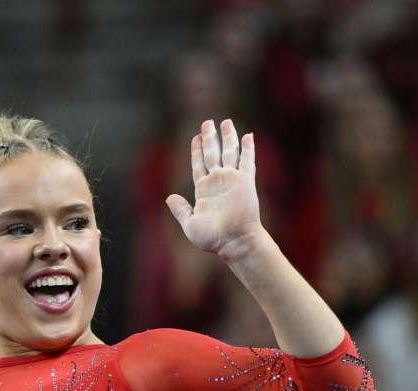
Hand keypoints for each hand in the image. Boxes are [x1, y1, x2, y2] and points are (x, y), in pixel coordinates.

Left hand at [165, 118, 264, 260]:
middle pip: (212, 153)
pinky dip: (248, 148)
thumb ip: (180, 209)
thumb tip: (170, 197)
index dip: (197, 150)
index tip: (196, 137)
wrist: (233, 242)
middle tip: (207, 122)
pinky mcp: (246, 182)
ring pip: (229, 152)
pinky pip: (247, 161)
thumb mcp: (190, 223)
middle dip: (210, 137)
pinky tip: (248, 136)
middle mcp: (217, 181)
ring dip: (228, 137)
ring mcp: (232, 180)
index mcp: (203, 189)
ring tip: (226, 121)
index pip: (199, 164)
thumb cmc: (212, 238)